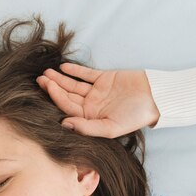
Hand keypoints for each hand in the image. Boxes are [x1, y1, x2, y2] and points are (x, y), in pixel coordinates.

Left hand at [36, 63, 159, 137]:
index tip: (46, 87)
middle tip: (40, 80)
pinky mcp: (104, 78)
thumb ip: (87, 127)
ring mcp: (97, 92)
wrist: (156, 98)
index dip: (56, 97)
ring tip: (46, 73)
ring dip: (60, 79)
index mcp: (91, 118)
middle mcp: (91, 106)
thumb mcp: (111, 127)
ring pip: (74, 85)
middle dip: (53, 88)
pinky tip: (63, 67)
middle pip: (68, 96)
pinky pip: (86, 74)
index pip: (69, 108)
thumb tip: (64, 124)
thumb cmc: (135, 116)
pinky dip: (75, 70)